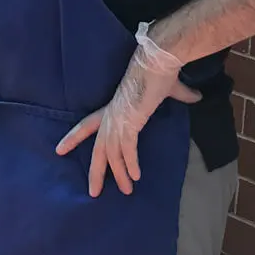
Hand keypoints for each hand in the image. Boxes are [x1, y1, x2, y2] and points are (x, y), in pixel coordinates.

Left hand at [56, 22, 200, 197]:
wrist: (157, 62)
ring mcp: (118, 120)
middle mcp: (110, 117)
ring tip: (126, 191)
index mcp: (112, 108)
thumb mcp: (168, 90)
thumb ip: (180, 96)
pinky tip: (135, 176)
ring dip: (119, 174)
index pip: (86, 126)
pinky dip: (130, 164)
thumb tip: (196, 97)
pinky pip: (127, 150)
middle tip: (93, 191)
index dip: (73, 138)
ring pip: (112, 154)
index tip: (59, 150)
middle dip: (96, 171)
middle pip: (97, 149)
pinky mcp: (129, 123)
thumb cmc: (159, 73)